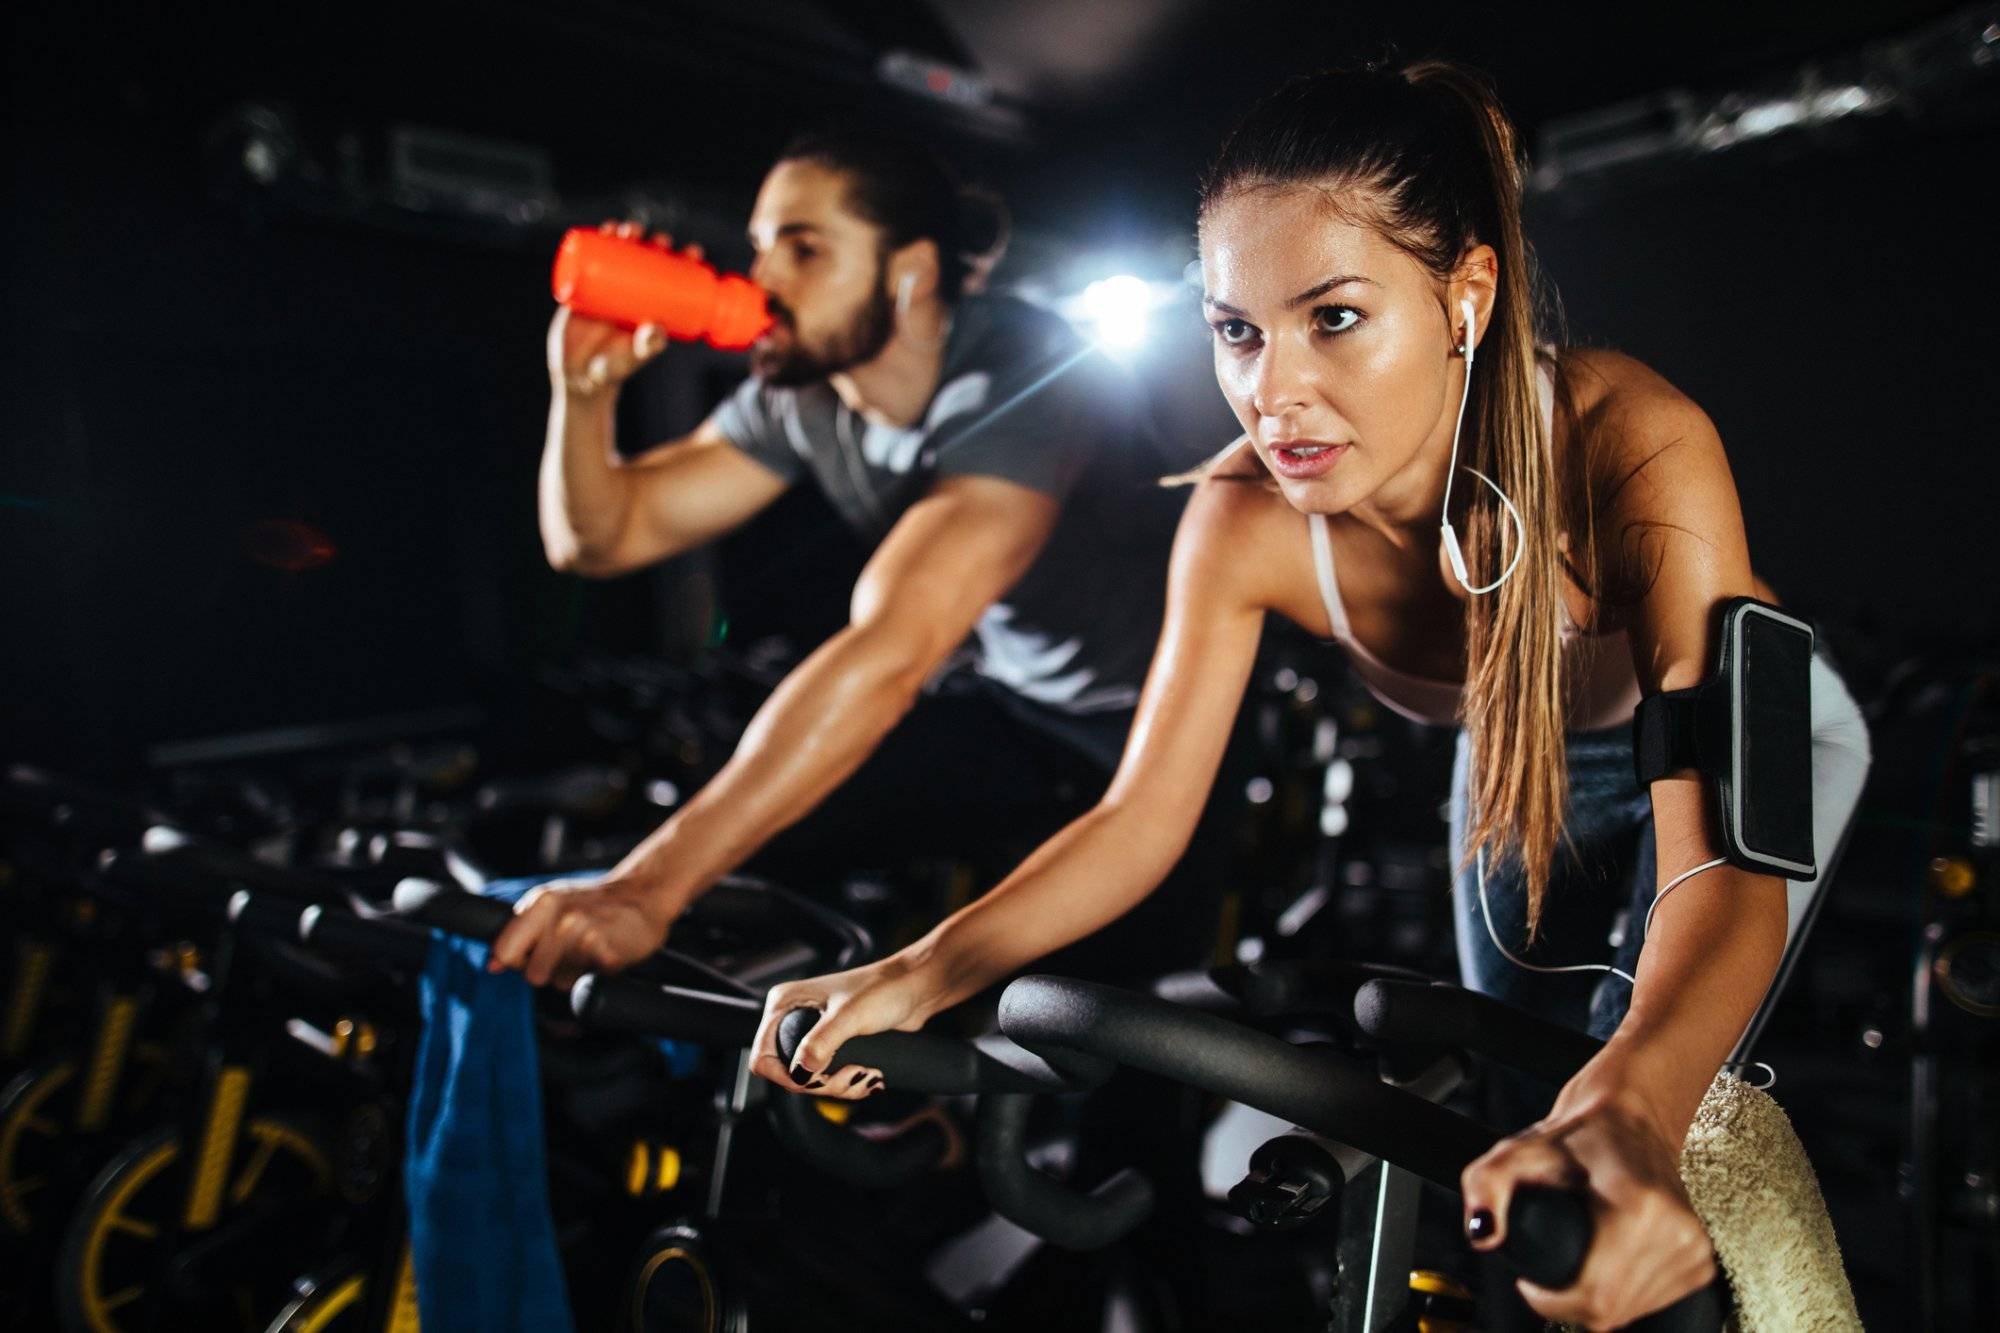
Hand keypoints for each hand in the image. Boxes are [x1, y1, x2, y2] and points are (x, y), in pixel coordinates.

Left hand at [486, 871, 678, 988]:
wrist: (645, 894)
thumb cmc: (596, 904)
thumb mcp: (552, 905)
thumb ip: (520, 932)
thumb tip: (492, 965)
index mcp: (540, 902)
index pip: (505, 952)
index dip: (518, 961)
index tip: (536, 954)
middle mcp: (559, 915)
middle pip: (532, 975)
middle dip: (550, 971)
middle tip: (571, 952)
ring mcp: (583, 932)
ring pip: (560, 983)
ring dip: (575, 975)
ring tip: (590, 951)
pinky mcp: (606, 951)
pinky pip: (588, 984)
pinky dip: (597, 975)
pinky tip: (606, 954)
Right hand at [548, 220, 704, 398]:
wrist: (578, 377)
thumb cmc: (613, 370)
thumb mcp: (632, 358)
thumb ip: (645, 347)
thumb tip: (658, 330)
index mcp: (650, 306)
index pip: (672, 278)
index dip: (684, 261)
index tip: (694, 251)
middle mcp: (630, 293)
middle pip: (646, 259)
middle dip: (655, 243)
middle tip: (662, 239)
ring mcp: (606, 289)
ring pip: (619, 254)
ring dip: (627, 236)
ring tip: (631, 228)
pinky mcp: (583, 289)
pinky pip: (589, 260)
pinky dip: (595, 242)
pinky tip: (604, 228)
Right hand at [748, 955, 937, 1099]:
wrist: (914, 989)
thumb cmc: (884, 989)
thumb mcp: (849, 1016)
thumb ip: (821, 1043)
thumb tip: (800, 1073)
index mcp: (785, 1004)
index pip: (762, 1055)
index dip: (785, 1076)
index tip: (816, 1079)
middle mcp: (793, 1018)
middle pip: (788, 1074)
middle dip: (821, 1084)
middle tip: (852, 1076)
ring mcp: (813, 1033)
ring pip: (810, 1080)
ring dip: (839, 1087)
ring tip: (866, 1075)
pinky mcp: (832, 1045)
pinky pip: (828, 1078)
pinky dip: (847, 1084)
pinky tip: (868, 1075)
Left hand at [1461, 1076, 1715, 1329]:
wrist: (1630, 1117)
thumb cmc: (1576, 1136)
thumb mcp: (1517, 1152)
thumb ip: (1485, 1187)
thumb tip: (1483, 1234)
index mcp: (1640, 1208)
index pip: (1595, 1297)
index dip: (1551, 1301)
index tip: (1531, 1281)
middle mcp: (1676, 1233)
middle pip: (1611, 1311)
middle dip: (1569, 1299)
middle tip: (1552, 1263)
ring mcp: (1693, 1250)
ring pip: (1630, 1313)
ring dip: (1595, 1298)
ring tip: (1579, 1257)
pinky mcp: (1700, 1262)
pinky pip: (1652, 1304)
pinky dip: (1622, 1295)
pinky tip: (1606, 1264)